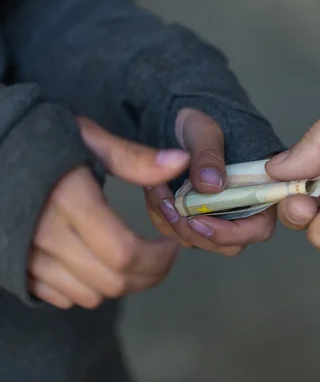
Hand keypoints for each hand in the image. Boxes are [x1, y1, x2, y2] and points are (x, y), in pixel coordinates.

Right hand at [29, 118, 189, 308]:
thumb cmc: (44, 145)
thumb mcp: (89, 141)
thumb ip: (134, 158)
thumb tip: (182, 162)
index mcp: (69, 201)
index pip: (125, 252)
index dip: (159, 258)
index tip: (172, 244)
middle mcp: (45, 235)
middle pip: (112, 281)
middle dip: (149, 275)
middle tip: (162, 256)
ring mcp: (27, 257)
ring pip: (90, 296)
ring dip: (121, 283)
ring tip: (134, 258)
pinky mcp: (17, 269)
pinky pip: (62, 298)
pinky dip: (88, 288)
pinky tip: (99, 264)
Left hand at [144, 109, 276, 255]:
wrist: (180, 123)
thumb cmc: (202, 124)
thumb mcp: (205, 131)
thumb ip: (209, 155)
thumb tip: (212, 184)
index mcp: (259, 191)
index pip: (258, 229)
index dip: (231, 232)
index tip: (198, 219)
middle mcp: (242, 211)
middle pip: (226, 244)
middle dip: (193, 231)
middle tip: (169, 206)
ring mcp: (217, 218)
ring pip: (198, 241)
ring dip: (172, 222)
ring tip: (156, 188)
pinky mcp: (193, 218)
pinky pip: (176, 231)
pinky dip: (161, 215)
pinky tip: (153, 190)